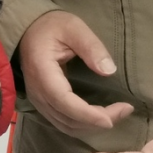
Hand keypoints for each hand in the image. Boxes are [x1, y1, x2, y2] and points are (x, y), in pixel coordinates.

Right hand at [17, 11, 132, 135]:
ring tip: (117, 114)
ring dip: (92, 126)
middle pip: (67, 118)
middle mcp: (37, 92)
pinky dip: (82, 125)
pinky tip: (100, 117)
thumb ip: (91, 47)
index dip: (88, 114)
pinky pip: (63, 123)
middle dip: (97, 121)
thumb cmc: (51, 26)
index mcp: (42, 71)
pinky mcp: (43, 103)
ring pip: (66, 125)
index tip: (112, 117)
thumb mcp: (73, 27)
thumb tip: (110, 71)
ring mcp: (38, 100)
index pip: (64, 101)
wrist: (28, 30)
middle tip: (125, 110)